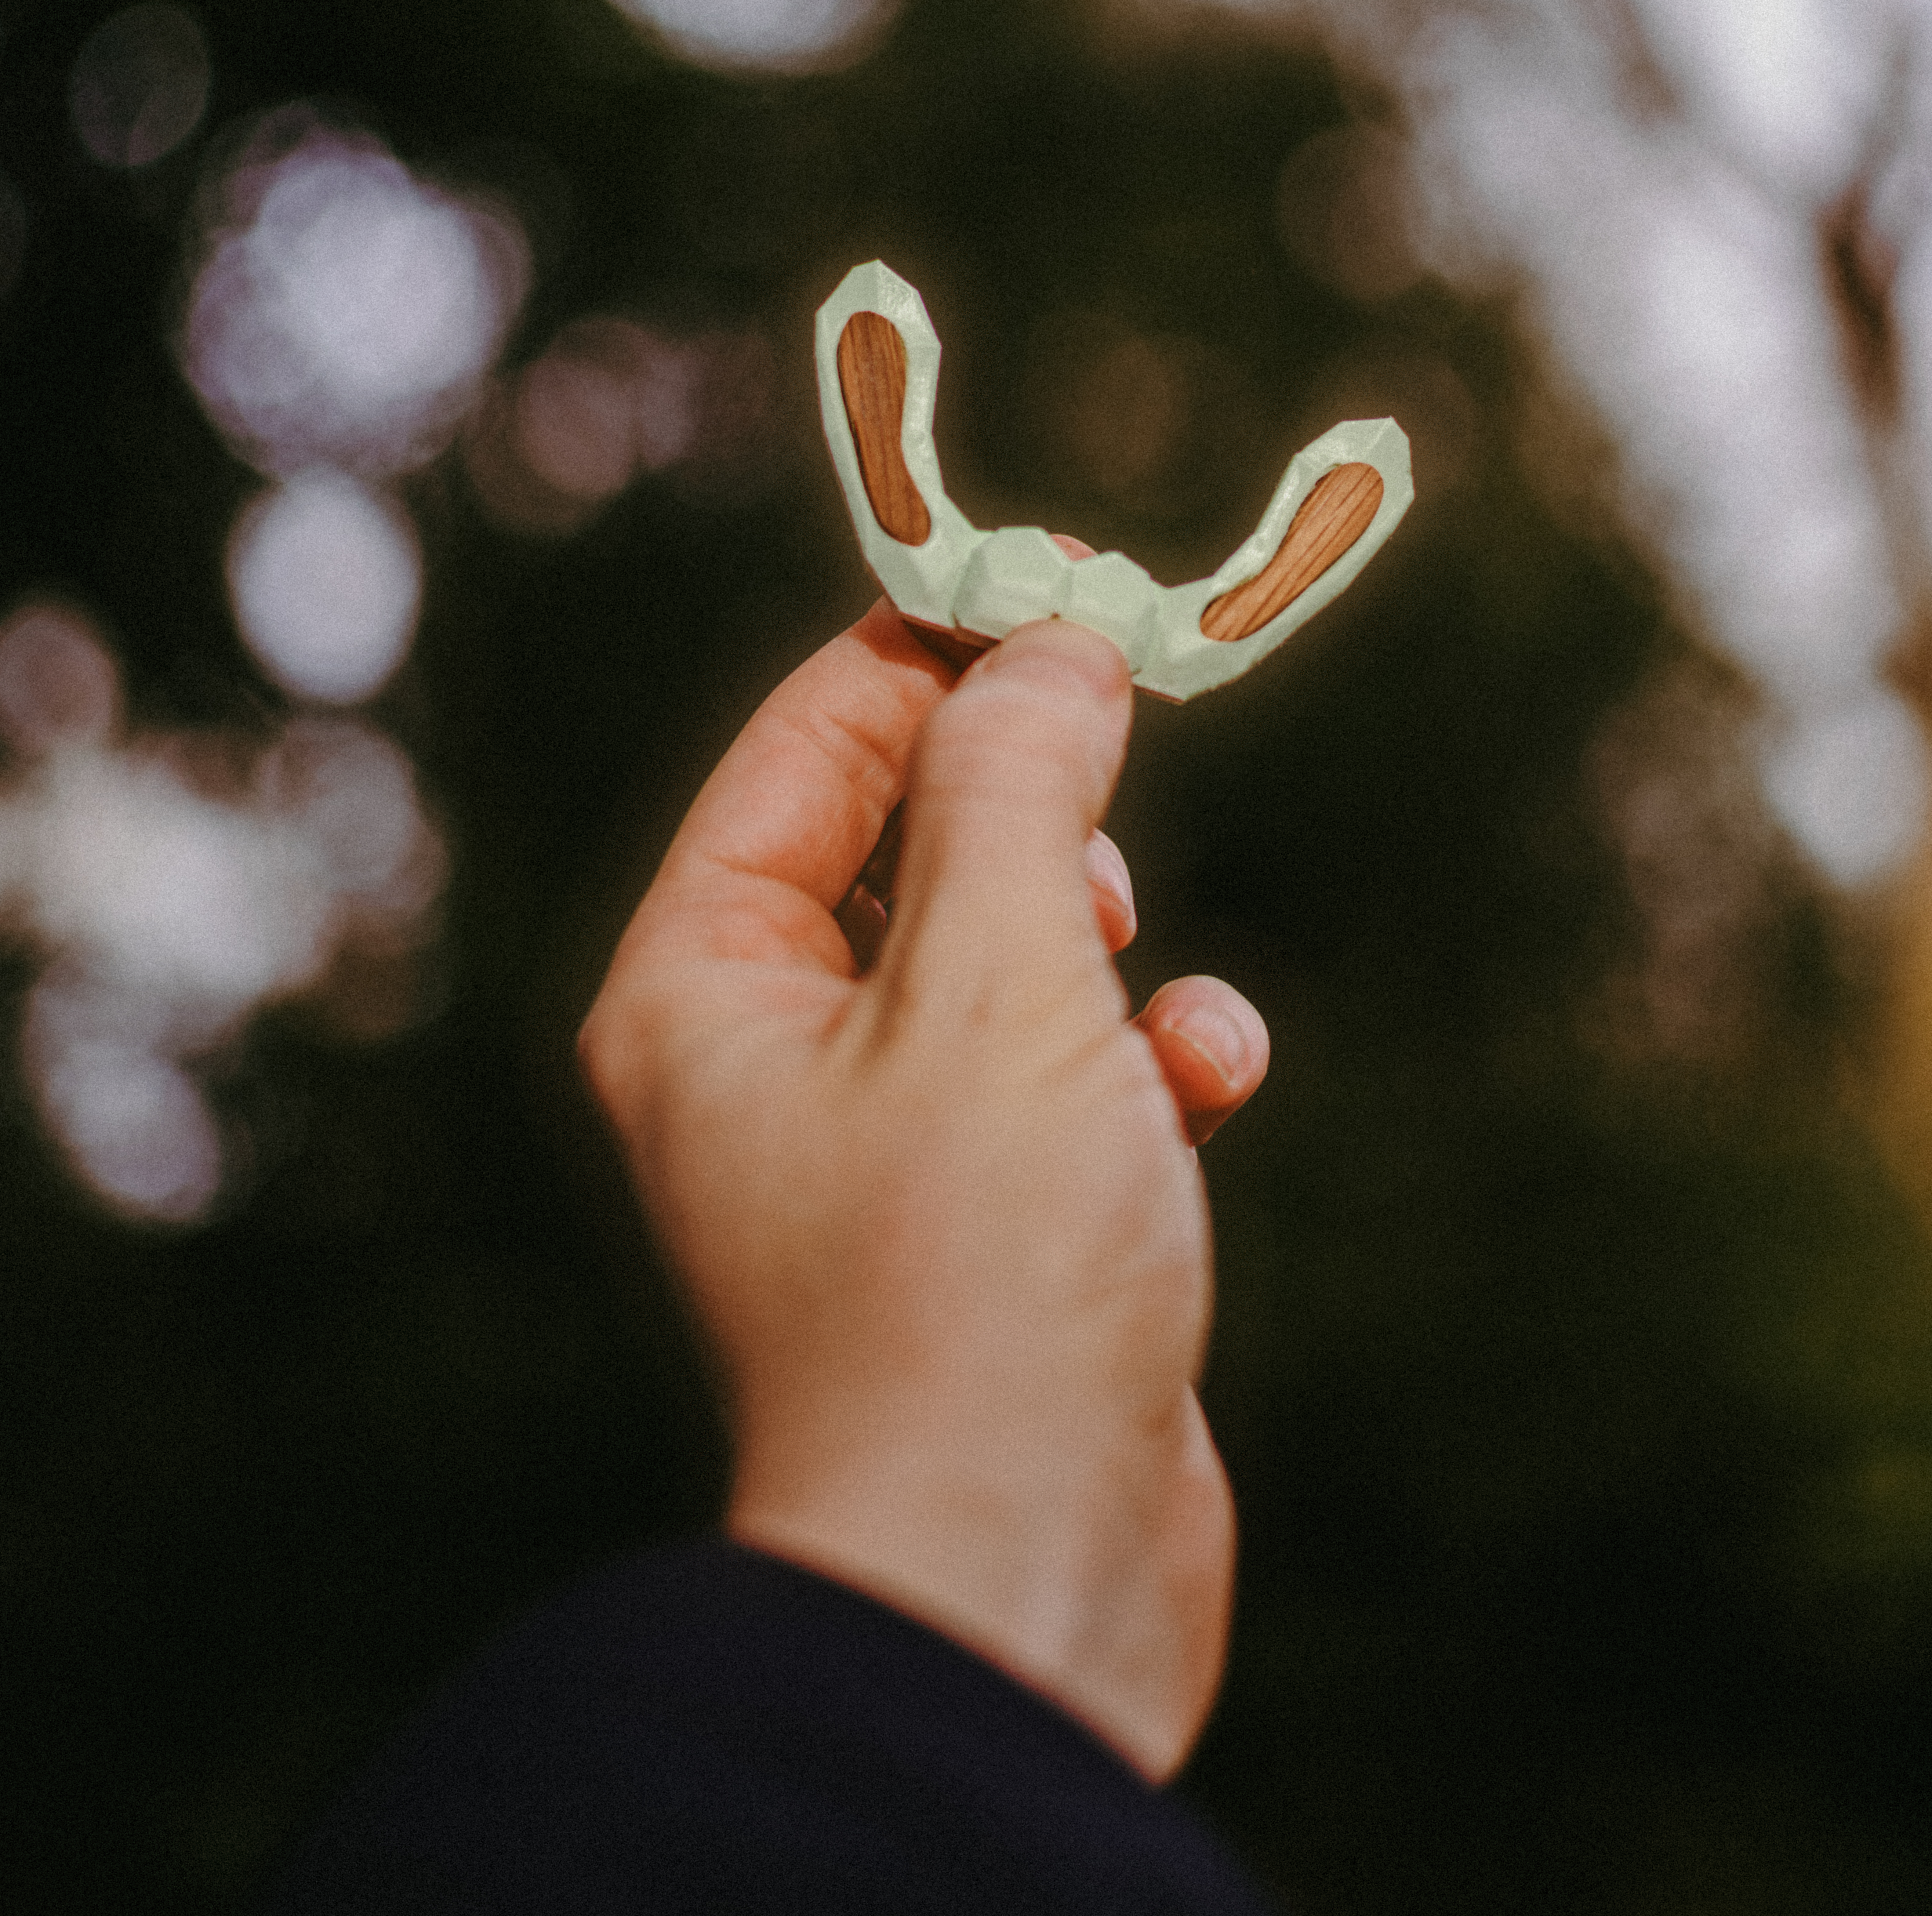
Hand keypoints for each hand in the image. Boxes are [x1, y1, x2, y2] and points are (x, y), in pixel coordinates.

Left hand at [578, 602, 1269, 1778]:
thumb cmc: (975, 1269)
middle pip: (908, 843)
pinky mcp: (996, 1218)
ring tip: (1133, 983)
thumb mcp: (1001, 977)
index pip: (806, 754)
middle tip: (1123, 713)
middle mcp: (773, 1060)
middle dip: (1027, 793)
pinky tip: (1199, 1086)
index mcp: (707, 991)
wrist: (1014, 1575)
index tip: (1052, 581)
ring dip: (1099, 940)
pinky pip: (1072, 1074)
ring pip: (1008, 955)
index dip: (924, 654)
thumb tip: (1049, 647)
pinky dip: (1145, 1057)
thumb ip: (1015, 788)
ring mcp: (888, 1144)